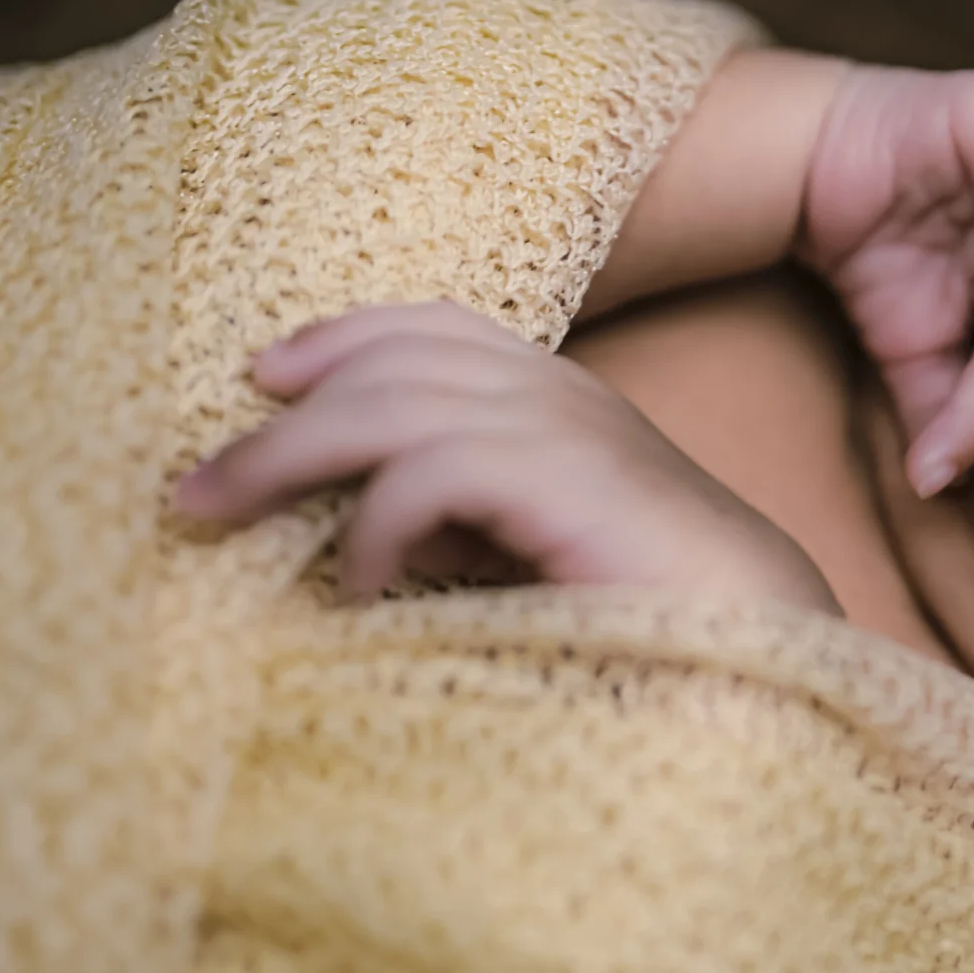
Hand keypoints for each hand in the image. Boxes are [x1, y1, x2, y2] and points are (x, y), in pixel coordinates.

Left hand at [171, 301, 837, 607]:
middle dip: (282, 414)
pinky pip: (427, 473)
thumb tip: (373, 526)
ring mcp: (568, 431)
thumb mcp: (549, 547)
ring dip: (286, 460)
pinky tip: (357, 588)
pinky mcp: (566, 482)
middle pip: (394, 358)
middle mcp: (565, 397)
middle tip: (198, 483)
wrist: (775, 643)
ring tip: (220, 516)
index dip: (344, 336)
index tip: (267, 374)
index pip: (438, 329)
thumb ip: (477, 518)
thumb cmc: (667, 612)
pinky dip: (372, 527)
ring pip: (389, 403)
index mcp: (568, 399)